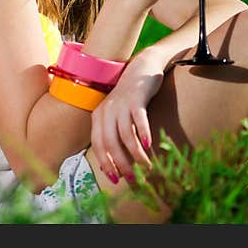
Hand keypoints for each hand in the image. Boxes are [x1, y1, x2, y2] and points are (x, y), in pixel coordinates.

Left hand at [90, 48, 167, 181]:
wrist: (141, 68)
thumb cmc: (129, 98)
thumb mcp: (116, 115)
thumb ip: (113, 133)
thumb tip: (116, 163)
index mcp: (98, 116)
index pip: (98, 144)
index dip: (105, 163)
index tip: (115, 179)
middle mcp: (106, 110)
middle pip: (109, 142)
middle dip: (120, 163)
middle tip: (132, 178)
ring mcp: (120, 104)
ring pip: (124, 134)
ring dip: (135, 154)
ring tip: (146, 167)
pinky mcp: (136, 98)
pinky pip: (138, 119)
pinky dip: (143, 133)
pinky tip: (149, 145)